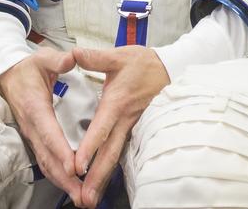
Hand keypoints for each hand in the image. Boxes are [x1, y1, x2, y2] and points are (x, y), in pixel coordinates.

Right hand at [0, 48, 80, 203]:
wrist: (7, 73)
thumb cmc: (27, 67)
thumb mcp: (43, 57)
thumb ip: (58, 59)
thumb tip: (71, 58)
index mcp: (35, 108)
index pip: (50, 133)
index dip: (62, 151)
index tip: (75, 167)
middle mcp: (32, 126)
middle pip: (48, 157)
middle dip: (65, 177)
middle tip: (82, 194)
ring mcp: (32, 134)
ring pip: (46, 163)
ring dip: (62, 181)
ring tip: (80, 196)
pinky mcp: (34, 137)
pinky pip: (45, 160)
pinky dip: (57, 174)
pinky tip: (70, 185)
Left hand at [72, 46, 171, 206]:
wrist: (173, 69)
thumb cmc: (145, 63)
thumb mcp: (120, 56)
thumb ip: (95, 57)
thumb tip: (74, 53)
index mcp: (117, 103)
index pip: (101, 129)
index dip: (90, 148)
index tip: (78, 166)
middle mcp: (124, 120)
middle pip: (109, 153)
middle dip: (96, 177)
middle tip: (84, 199)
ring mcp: (132, 127)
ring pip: (116, 157)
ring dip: (103, 179)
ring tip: (91, 199)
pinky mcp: (136, 129)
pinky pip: (123, 153)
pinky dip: (111, 170)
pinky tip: (103, 182)